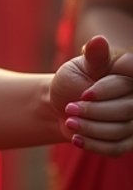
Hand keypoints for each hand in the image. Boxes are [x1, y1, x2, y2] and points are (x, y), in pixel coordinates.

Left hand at [50, 35, 132, 155]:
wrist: (64, 105)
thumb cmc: (74, 80)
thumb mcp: (80, 67)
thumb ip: (94, 58)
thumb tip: (98, 41)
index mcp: (130, 71)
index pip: (127, 81)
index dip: (107, 90)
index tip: (84, 94)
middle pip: (126, 110)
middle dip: (94, 112)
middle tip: (70, 108)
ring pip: (121, 130)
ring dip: (91, 128)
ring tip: (70, 122)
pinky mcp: (129, 140)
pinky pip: (117, 148)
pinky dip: (94, 144)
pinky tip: (76, 138)